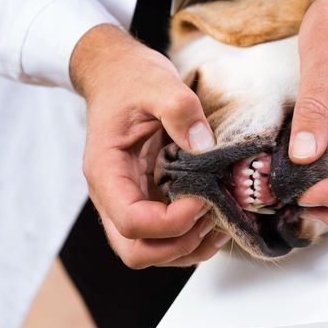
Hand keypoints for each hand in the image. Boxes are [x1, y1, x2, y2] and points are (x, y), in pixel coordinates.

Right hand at [70, 24, 229, 267]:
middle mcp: (113, 194)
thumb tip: (205, 147)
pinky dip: (191, 238)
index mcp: (107, 171)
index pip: (132, 222)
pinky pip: (164, 236)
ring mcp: (130, 199)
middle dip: (179, 245)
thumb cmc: (130, 79)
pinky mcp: (147, 197)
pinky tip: (216, 218)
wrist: (116, 75)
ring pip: (151, 252)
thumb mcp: (156, 83)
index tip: (204, 197)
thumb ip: (180, 109)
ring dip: (188, 247)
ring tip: (220, 221)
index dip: (173, 221)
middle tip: (211, 218)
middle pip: (136, 251)